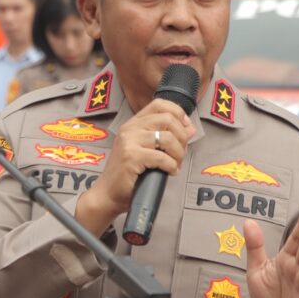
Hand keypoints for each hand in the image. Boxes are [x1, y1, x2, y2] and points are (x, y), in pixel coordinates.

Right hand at [75, 99, 194, 234]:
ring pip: (168, 138)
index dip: (178, 113)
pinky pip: (162, 157)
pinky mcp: (131, 157)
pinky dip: (172, 166)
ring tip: (175, 164)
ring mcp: (129, 141)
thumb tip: (190, 128)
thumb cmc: (128, 174)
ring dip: (178, 154)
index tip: (185, 128)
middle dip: (182, 137)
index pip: (159, 104)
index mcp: (133, 124)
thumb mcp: (147, 150)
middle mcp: (130, 128)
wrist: (108, 193)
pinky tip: (170, 171)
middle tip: (180, 153)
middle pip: (168, 119)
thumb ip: (167, 137)